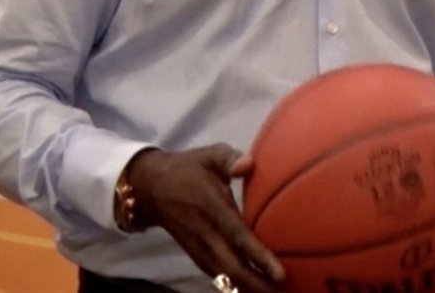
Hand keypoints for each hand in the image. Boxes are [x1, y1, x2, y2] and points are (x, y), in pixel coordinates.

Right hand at [125, 145, 284, 292]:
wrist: (150, 187)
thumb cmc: (188, 169)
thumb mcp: (208, 155)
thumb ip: (229, 158)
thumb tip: (248, 163)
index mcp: (212, 207)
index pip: (238, 236)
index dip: (259, 256)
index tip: (280, 273)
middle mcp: (205, 233)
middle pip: (232, 267)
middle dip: (258, 284)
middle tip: (285, 291)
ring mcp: (198, 247)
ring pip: (224, 275)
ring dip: (248, 288)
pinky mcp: (194, 254)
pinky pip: (216, 274)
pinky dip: (234, 285)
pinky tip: (252, 289)